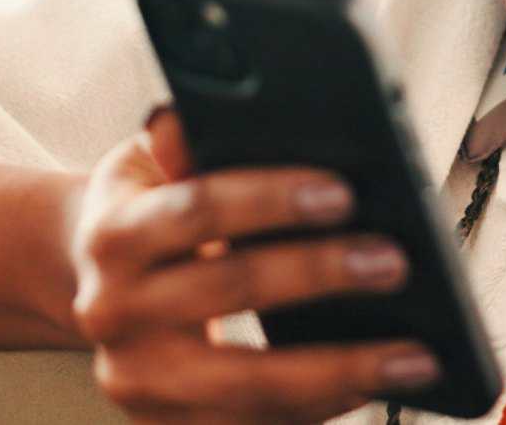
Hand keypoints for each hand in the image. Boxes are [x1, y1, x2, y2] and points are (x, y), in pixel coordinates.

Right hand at [64, 105, 441, 422]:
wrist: (89, 282)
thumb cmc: (152, 207)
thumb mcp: (154, 160)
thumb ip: (185, 137)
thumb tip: (208, 110)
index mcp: (112, 233)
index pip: (196, 209)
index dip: (269, 199)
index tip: (343, 194)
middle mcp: (111, 311)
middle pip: (226, 290)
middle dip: (317, 275)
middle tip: (394, 263)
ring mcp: (136, 380)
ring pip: (244, 385)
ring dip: (338, 372)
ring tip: (416, 356)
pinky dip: (320, 410)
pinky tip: (377, 386)